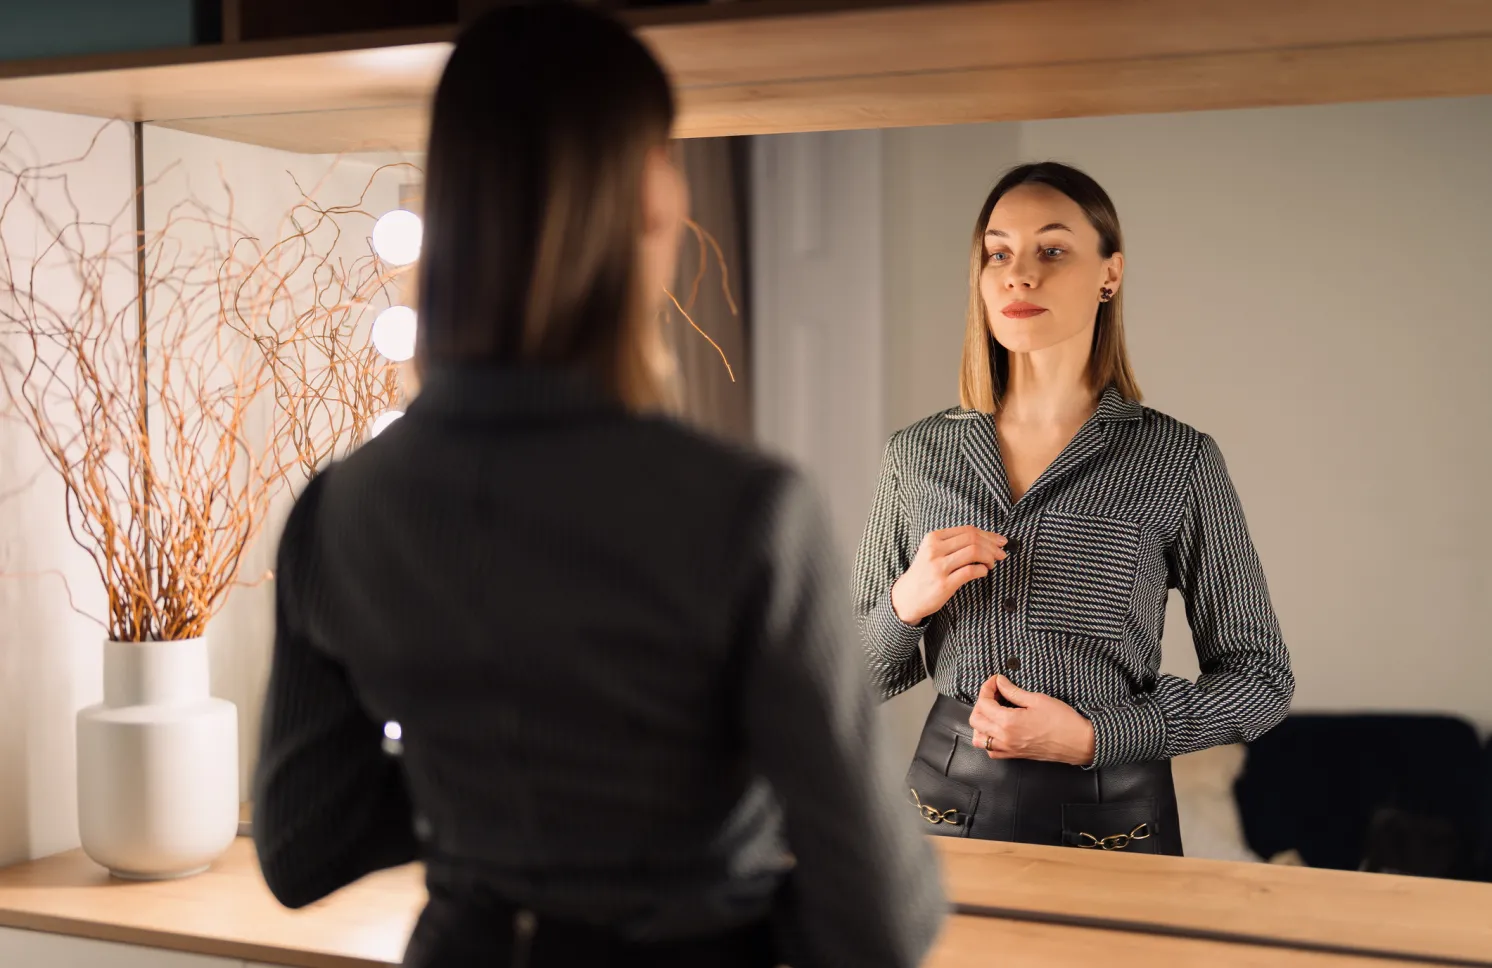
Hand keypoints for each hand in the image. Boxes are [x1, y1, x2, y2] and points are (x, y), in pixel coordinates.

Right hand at [890, 526, 1005, 625]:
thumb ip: (953, 544)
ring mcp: (938, 567)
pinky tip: (983, 572)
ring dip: (989, 557)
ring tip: (992, 564)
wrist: (907, 597)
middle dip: (992, 545)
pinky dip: (982, 570)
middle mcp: (934, 550)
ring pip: (974, 552)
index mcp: (933, 538)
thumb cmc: (924, 573)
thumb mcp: (932, 552)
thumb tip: (985, 539)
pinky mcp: (944, 584)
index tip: (999, 541)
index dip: (988, 535)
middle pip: (972, 539)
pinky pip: (970, 571)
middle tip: (1001, 553)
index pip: (967, 530)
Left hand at [969, 675, 1095, 766]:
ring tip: (993, 712)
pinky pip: (991, 751)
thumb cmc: (1062, 721)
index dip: (987, 688)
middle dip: (981, 703)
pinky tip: (998, 729)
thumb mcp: (1037, 699)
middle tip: (994, 694)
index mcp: (1008, 722)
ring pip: (979, 738)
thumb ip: (1013, 691)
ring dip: (981, 723)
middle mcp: (1004, 738)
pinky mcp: (1015, 755)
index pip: (983, 703)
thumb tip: (1000, 682)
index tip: (996, 681)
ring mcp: (1008, 749)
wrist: (1078, 742)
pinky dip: (988, 740)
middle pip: (975, 719)